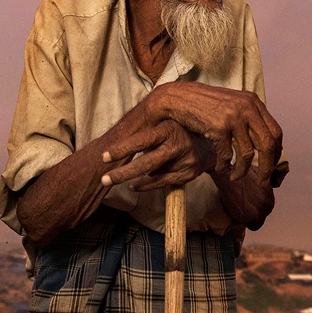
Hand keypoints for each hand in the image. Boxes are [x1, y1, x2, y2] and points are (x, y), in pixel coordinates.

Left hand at [101, 120, 216, 189]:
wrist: (207, 145)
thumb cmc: (176, 132)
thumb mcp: (163, 126)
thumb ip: (145, 134)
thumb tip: (117, 143)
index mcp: (168, 129)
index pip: (141, 141)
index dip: (122, 149)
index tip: (104, 157)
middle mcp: (177, 145)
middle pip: (146, 163)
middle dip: (122, 173)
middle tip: (104, 180)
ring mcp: (184, 161)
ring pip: (152, 173)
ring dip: (132, 176)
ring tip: (114, 178)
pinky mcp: (187, 174)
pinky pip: (161, 183)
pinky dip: (145, 185)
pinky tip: (133, 186)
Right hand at [145, 82, 281, 180]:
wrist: (179, 98)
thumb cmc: (205, 105)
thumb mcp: (233, 105)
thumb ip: (250, 119)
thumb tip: (267, 146)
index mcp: (253, 102)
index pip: (276, 132)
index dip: (276, 153)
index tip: (272, 167)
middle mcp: (247, 107)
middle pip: (268, 145)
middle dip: (268, 167)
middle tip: (264, 181)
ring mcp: (233, 117)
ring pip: (248, 154)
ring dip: (242, 170)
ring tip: (235, 177)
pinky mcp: (218, 127)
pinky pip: (227, 155)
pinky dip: (224, 166)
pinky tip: (221, 168)